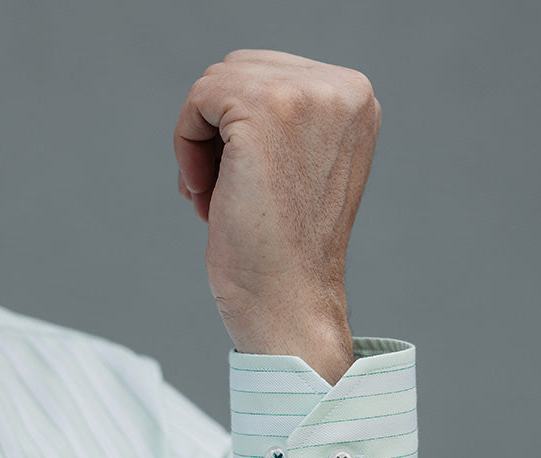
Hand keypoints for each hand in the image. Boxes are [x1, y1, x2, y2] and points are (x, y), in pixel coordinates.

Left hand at [175, 50, 381, 382]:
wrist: (289, 303)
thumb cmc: (282, 255)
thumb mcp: (295, 170)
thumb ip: (280, 124)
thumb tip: (223, 96)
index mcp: (355, 100)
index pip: (267, 75)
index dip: (233, 131)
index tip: (238, 185)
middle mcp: (341, 88)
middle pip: (238, 71)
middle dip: (215, 134)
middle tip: (217, 194)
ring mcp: (307, 94)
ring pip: (215, 83)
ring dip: (198, 143)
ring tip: (211, 197)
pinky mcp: (266, 110)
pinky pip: (199, 99)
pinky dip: (185, 146)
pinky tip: (201, 193)